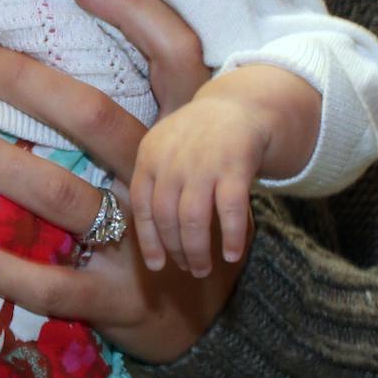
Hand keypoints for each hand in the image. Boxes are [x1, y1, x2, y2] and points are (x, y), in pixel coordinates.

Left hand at [0, 0, 244, 364]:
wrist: (221, 326)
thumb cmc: (173, 224)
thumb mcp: (171, 161)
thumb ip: (131, 110)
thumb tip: (60, 35)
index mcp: (180, 140)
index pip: (173, 58)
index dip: (134, 12)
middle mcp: (164, 184)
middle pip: (95, 117)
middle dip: (25, 81)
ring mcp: (147, 244)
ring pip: (60, 192)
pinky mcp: (122, 300)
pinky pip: (50, 282)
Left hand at [129, 102, 262, 276]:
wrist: (236, 108)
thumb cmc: (195, 139)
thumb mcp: (164, 151)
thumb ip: (154, 184)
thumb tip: (148, 236)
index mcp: (149, 158)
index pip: (141, 207)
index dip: (148, 240)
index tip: (156, 266)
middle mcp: (172, 162)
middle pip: (167, 218)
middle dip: (176, 250)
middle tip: (187, 269)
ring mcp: (203, 164)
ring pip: (194, 220)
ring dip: (198, 251)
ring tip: (204, 269)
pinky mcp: (235, 167)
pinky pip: (230, 211)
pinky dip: (230, 237)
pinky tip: (231, 255)